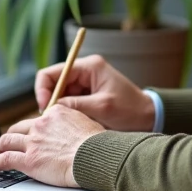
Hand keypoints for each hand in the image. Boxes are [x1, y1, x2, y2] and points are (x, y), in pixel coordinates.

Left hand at [0, 105, 103, 185]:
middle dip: (14, 133)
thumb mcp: (87, 123)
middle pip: (20, 127)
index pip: (39, 119)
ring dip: (1, 146)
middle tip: (10, 140)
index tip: (34, 133)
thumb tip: (75, 129)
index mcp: (56, 113)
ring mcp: (33, 142)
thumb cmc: (97, 144)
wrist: (94, 156)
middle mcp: (41, 125)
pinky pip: (6, 159)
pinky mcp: (29, 160)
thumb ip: (75, 123)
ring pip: (8, 140)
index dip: (35, 128)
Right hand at [35, 54, 154, 130]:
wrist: (148, 117)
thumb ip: (75, 105)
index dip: (43, 89)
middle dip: (50, 101)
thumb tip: (51, 109)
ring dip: (59, 109)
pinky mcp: (87, 95)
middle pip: (54, 83)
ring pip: (60, 94)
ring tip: (63, 124)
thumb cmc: (130, 109)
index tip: (45, 109)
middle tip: (51, 120)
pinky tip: (70, 124)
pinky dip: (66, 112)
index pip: (53, 73)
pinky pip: (68, 102)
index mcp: (89, 66)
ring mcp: (85, 83)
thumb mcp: (102, 108)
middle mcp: (85, 71)